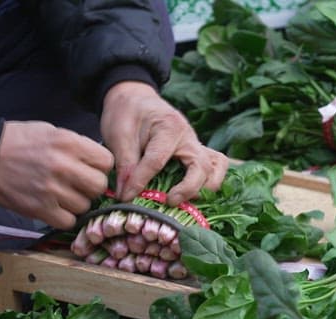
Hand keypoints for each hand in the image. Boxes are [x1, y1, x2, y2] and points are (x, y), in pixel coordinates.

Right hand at [0, 121, 113, 228]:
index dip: (101, 167)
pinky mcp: (40, 209)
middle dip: (92, 186)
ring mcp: (52, 190)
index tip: (91, 168)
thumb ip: (77, 147)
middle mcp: (64, 167)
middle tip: (79, 184)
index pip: (107, 162)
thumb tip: (99, 164)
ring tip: (62, 194)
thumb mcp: (52, 132)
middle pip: (99, 186)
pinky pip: (68, 221)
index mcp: (69, 143)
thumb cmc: (19, 141)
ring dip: (77, 203)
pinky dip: (64, 217)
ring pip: (85, 206)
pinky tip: (55, 207)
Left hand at [100, 81, 228, 205]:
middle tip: (167, 202)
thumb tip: (126, 195)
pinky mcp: (197, 152)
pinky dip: (210, 181)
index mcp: (169, 127)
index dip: (140, 182)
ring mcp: (197, 144)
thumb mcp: (119, 135)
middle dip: (187, 189)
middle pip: (200, 167)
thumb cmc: (127, 114)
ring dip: (204, 188)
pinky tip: (194, 195)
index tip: (125, 197)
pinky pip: (216, 166)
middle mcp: (189, 136)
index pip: (157, 161)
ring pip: (215, 168)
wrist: (135, 99)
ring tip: (184, 201)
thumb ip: (125, 164)